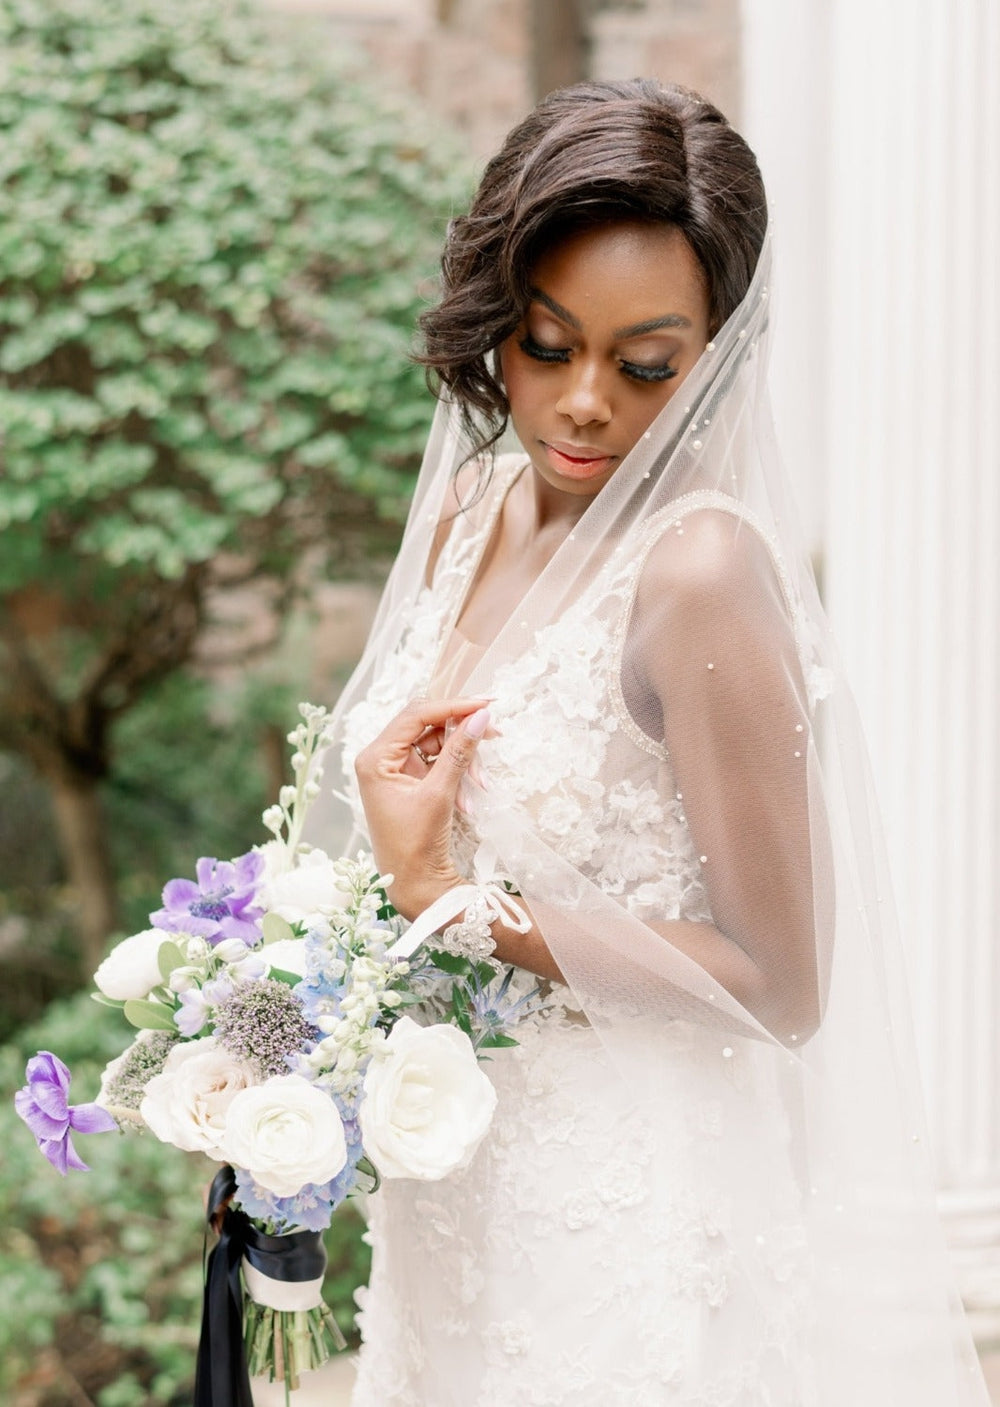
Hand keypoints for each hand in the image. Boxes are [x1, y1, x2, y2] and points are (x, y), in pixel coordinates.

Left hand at [353, 697, 492, 919]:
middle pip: (428, 726)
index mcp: (375, 758)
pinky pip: (439, 762)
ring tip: (480, 785)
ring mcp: (396, 769)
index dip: (452, 706)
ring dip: (463, 759)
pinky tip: (468, 798)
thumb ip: (460, 752)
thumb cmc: (417, 843)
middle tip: (494, 733)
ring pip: (438, 744)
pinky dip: (458, 773)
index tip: (485, 704)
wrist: (415, 884)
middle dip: (461, 734)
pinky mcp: (411, 781)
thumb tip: (481, 716)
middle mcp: (381, 758)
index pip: (416, 715)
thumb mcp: (440, 793)